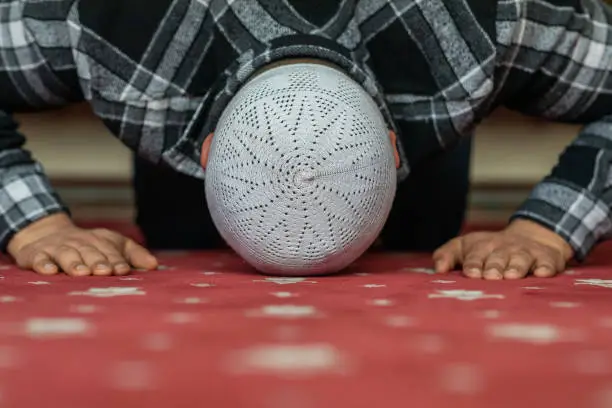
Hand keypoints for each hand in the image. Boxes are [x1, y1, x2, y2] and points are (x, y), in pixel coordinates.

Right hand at [7, 213, 157, 275]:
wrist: (45, 233)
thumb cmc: (88, 245)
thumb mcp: (112, 245)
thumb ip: (134, 254)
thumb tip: (155, 265)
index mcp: (100, 241)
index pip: (110, 251)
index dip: (117, 260)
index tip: (123, 270)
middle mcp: (79, 243)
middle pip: (90, 252)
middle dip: (98, 261)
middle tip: (104, 271)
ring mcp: (57, 249)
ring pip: (66, 255)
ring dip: (74, 263)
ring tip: (81, 273)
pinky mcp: (36, 254)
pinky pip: (39, 259)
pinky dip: (43, 264)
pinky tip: (49, 271)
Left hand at [433, 219, 573, 279]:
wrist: (532, 236)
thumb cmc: (490, 248)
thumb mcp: (465, 247)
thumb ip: (447, 255)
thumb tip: (437, 269)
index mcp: (482, 247)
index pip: (475, 255)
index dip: (473, 264)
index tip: (471, 273)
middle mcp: (504, 249)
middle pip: (498, 258)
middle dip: (494, 266)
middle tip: (491, 276)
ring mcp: (526, 253)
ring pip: (521, 259)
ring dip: (516, 267)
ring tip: (512, 276)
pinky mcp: (547, 259)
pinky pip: (547, 263)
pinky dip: (545, 267)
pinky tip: (542, 273)